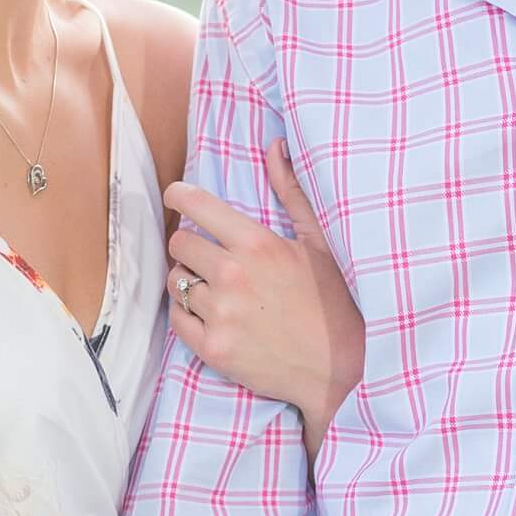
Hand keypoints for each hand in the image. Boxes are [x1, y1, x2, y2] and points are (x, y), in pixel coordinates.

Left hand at [165, 143, 364, 439]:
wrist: (339, 368)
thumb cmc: (332, 302)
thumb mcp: (318, 242)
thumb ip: (291, 192)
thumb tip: (275, 146)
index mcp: (257, 245)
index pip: (196, 206)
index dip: (180, 197)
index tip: (177, 197)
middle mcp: (233, 276)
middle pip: (179, 243)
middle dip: (190, 245)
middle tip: (209, 255)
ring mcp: (221, 315)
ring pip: (176, 281)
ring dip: (190, 280)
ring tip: (217, 289)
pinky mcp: (213, 348)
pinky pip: (177, 319)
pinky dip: (188, 314)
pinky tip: (213, 315)